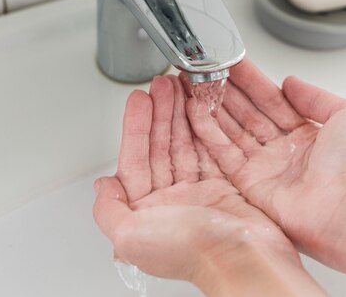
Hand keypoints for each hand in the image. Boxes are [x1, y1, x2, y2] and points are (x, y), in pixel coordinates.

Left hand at [93, 76, 324, 295]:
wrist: (243, 260)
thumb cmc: (191, 254)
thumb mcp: (130, 236)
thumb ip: (108, 211)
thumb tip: (102, 187)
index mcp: (148, 212)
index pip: (136, 159)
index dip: (136, 127)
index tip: (138, 100)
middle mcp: (171, 201)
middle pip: (161, 146)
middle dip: (160, 113)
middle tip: (162, 85)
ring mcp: (198, 193)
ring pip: (185, 144)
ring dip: (180, 114)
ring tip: (180, 88)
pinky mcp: (224, 187)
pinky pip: (210, 149)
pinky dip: (205, 127)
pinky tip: (201, 108)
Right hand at [185, 60, 345, 259]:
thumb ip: (316, 95)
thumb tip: (291, 81)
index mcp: (305, 133)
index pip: (270, 99)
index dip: (251, 81)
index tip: (233, 63)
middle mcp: (282, 150)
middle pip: (246, 113)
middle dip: (226, 91)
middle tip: (207, 70)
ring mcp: (264, 167)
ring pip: (231, 130)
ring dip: (212, 107)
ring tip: (196, 85)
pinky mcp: (249, 184)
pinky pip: (222, 153)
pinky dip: (207, 132)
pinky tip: (195, 111)